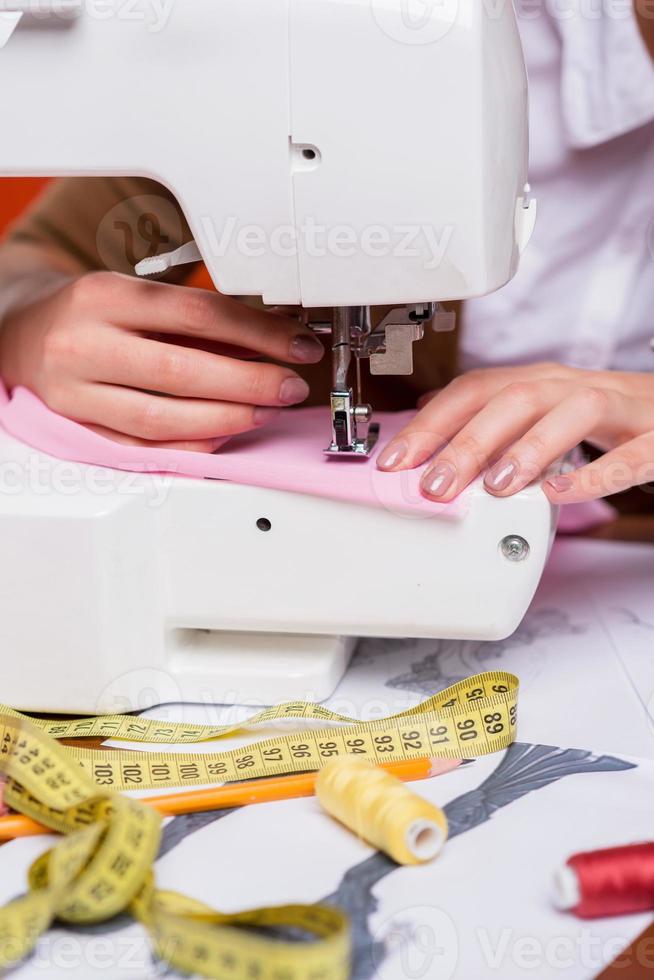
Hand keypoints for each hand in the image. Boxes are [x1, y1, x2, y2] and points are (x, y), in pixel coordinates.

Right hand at [0, 272, 323, 451]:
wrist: (21, 333)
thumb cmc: (90, 313)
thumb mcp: (137, 295)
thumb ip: (196, 317)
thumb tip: (271, 338)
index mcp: (104, 296)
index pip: (198, 315)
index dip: (258, 334)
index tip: (297, 344)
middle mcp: (84, 344)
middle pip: (183, 370)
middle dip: (250, 382)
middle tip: (289, 386)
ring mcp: (76, 392)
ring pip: (163, 417)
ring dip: (227, 418)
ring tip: (264, 411)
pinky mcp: (77, 428)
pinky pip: (143, 448)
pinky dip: (191, 444)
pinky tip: (225, 435)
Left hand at [376, 362, 653, 503]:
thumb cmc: (604, 415)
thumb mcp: (539, 409)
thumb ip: (487, 414)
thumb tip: (427, 415)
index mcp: (540, 382)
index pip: (475, 390)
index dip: (432, 423)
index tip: (396, 461)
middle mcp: (572, 387)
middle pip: (516, 398)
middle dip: (468, 441)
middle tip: (436, 484)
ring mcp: (618, 408)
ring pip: (572, 411)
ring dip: (529, 447)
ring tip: (496, 484)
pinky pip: (630, 453)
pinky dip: (595, 473)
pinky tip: (561, 493)